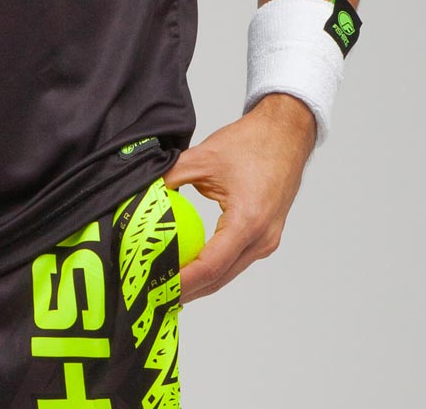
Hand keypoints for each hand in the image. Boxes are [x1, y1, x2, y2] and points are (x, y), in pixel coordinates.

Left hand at [163, 93, 316, 302]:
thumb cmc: (252, 142)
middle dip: (187, 290)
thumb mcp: (203, 157)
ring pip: (229, 273)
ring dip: (200, 282)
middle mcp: (261, 238)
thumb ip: (171, 177)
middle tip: (155, 295)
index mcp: (247, 221)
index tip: (157, 287)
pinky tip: (191, 266)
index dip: (182, 280)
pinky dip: (214, 268)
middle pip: (219, 277)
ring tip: (168, 286)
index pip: (210, 265)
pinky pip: (236, 260)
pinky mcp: (266, 236)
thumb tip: (143, 194)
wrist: (286, 134)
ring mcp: (266, 240)